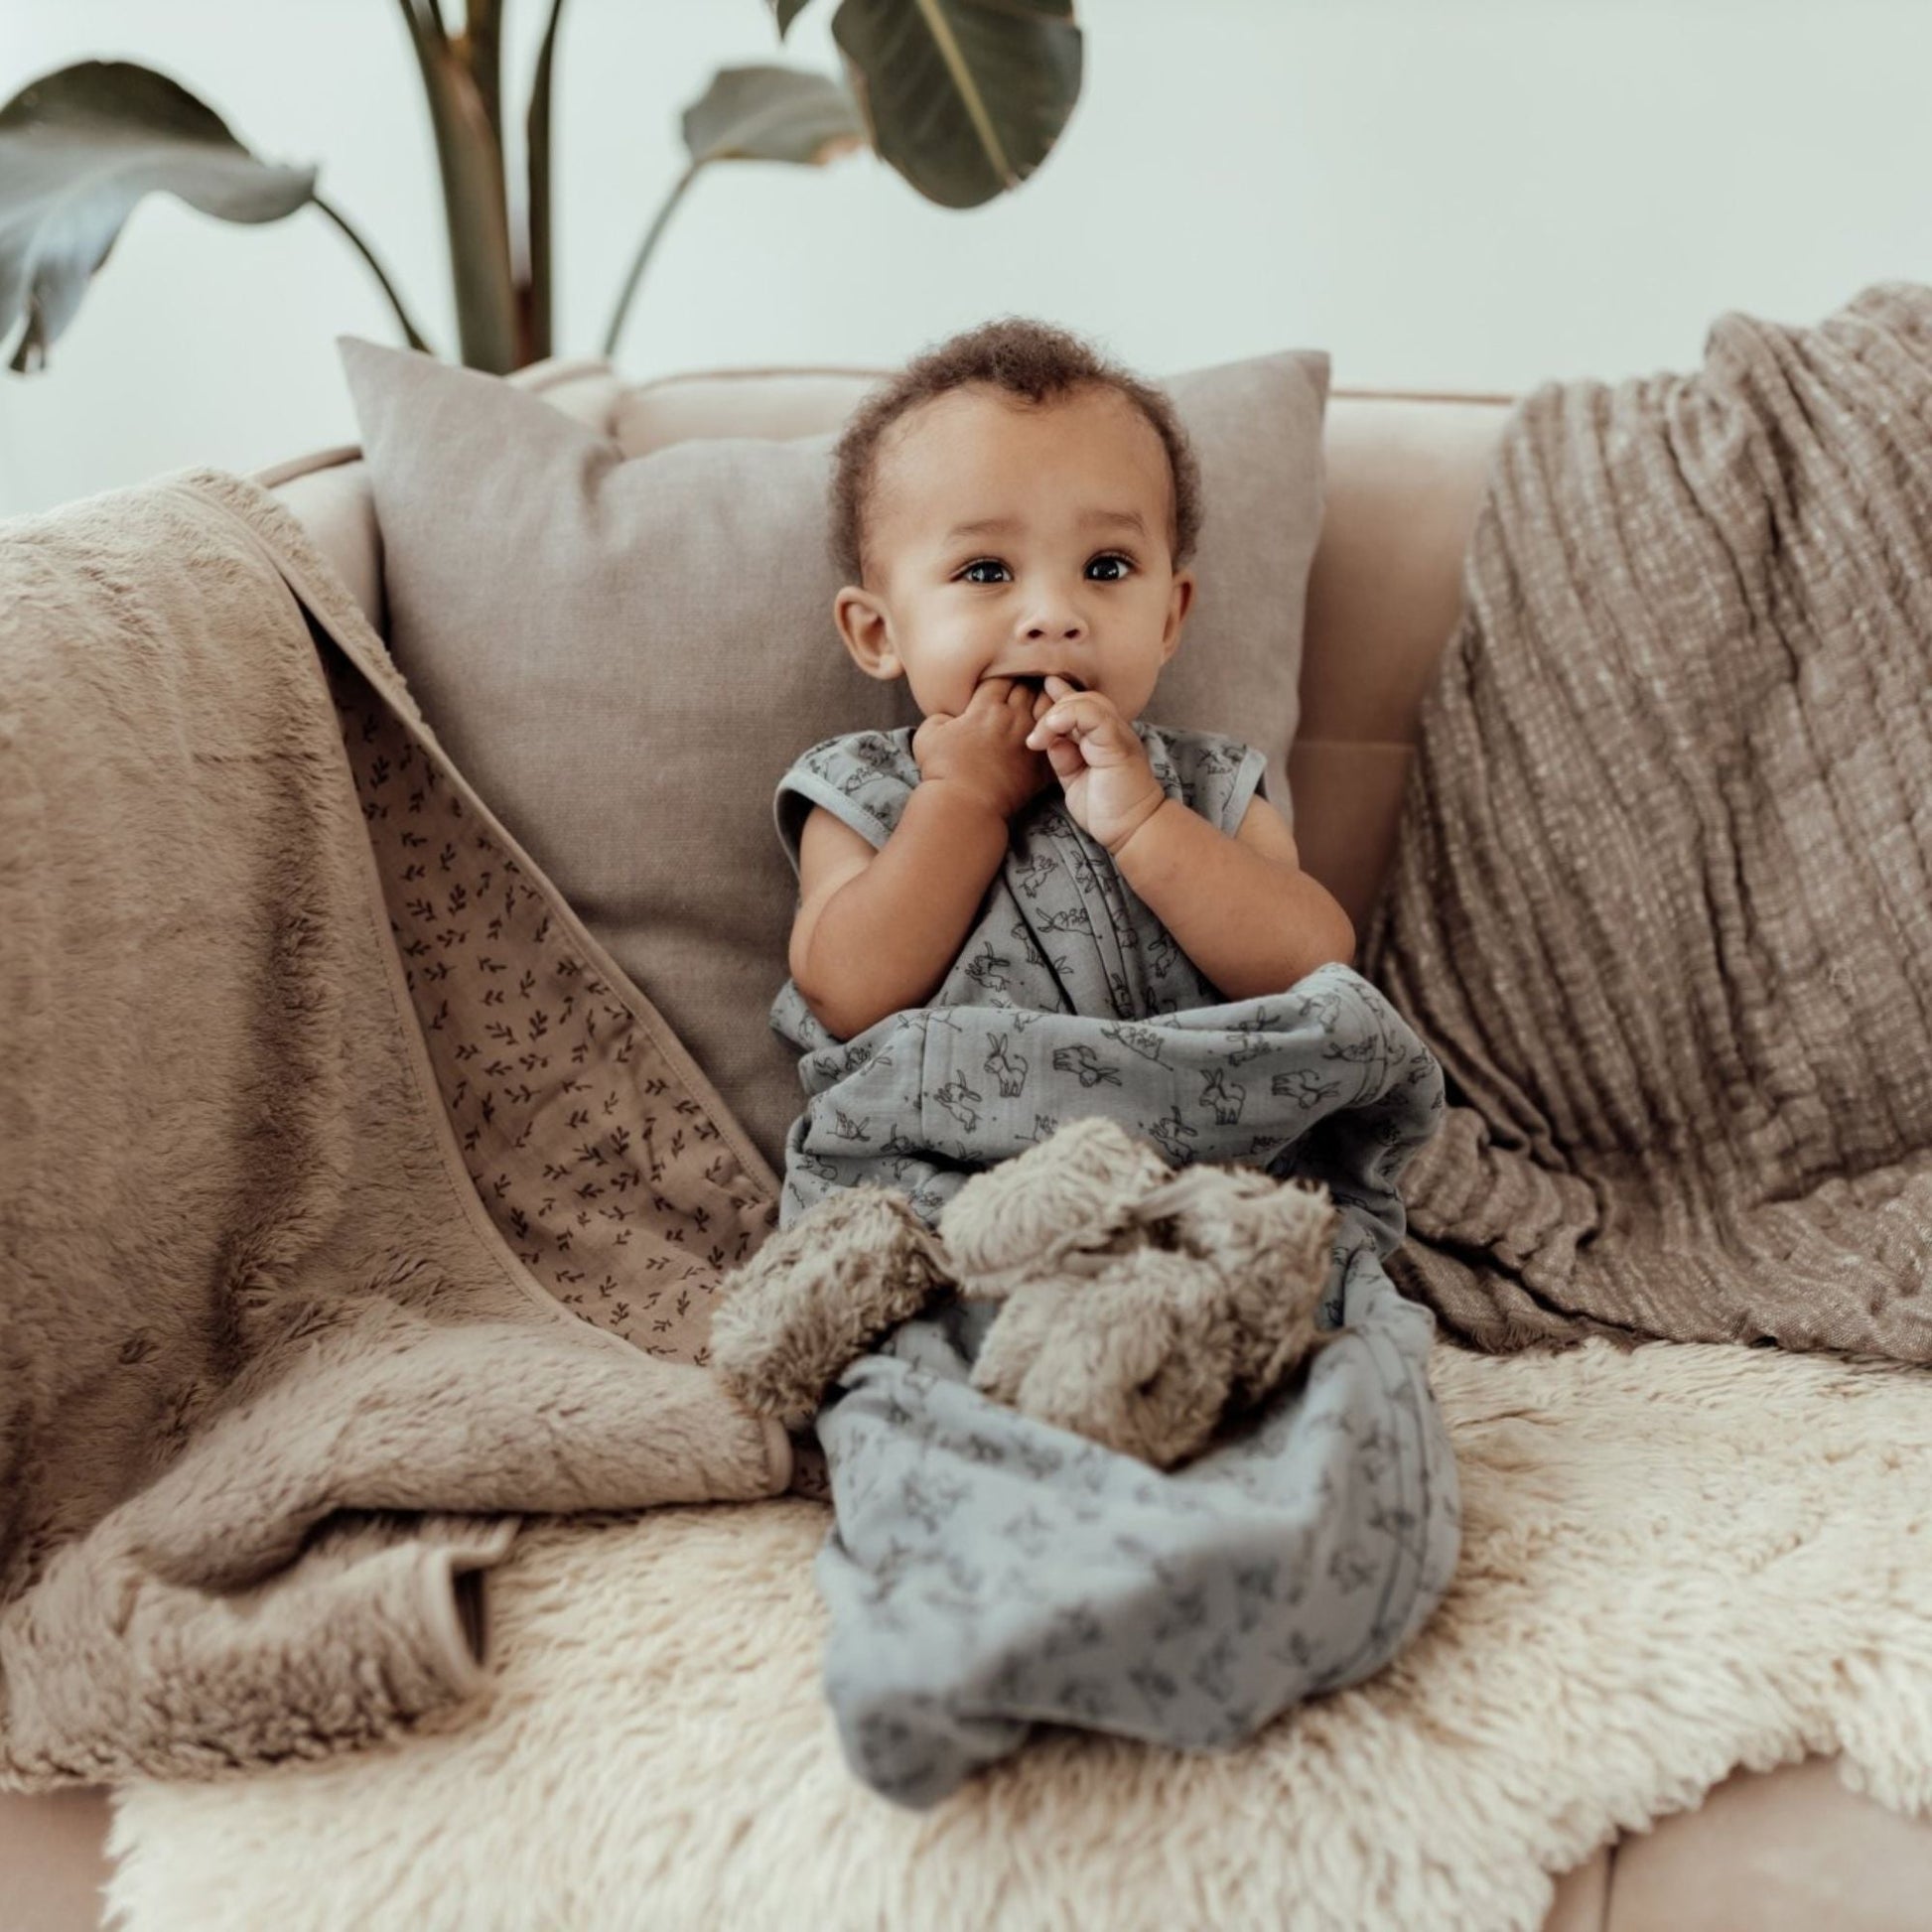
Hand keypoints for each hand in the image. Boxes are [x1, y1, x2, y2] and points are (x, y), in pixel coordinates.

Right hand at [913, 676, 1055, 822]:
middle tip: (1027, 679)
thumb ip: (940, 714)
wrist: (964, 805)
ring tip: (1046, 696)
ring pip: (1049, 707)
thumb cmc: (942, 771)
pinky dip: (1060, 729)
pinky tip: (1059, 726)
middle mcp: (1012, 719)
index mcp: (986, 708)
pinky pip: (1060, 738)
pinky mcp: (1040, 763)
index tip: (1003, 675)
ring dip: (1047, 699)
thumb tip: (951, 713)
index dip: (1003, 672)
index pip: (1004, 676)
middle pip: (1029, 686)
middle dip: (1027, 680)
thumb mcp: (928, 734)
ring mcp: (1029, 740)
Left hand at [1024, 675, 1165, 851]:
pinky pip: (1094, 716)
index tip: (1043, 689)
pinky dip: (1070, 715)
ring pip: (1086, 701)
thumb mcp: (1074, 779)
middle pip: (1081, 698)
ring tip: (1039, 737)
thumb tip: (1050, 740)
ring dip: (1056, 714)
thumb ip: (1063, 757)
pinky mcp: (1117, 744)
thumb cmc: (1107, 808)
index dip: (1061, 694)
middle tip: (1034, 738)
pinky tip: (1053, 727)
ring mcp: (1117, 734)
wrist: (1133, 828)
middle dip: (1052, 709)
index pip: (1082, 705)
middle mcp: (1112, 730)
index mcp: (1102, 737)